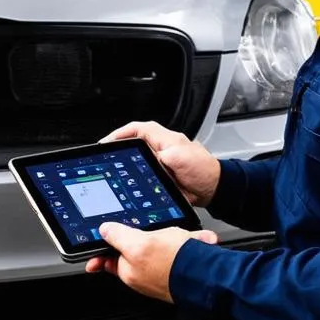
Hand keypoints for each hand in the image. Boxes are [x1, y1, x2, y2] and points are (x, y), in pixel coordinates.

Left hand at [85, 221, 219, 301]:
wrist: (208, 275)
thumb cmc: (173, 265)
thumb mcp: (137, 245)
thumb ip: (117, 237)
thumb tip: (104, 230)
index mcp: (129, 272)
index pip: (109, 258)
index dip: (104, 249)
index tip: (97, 250)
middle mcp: (144, 276)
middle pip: (139, 247)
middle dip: (151, 235)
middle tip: (162, 234)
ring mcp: (164, 273)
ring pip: (165, 244)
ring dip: (175, 237)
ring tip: (184, 237)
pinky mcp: (182, 268)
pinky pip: (184, 248)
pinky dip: (191, 241)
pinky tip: (199, 240)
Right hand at [101, 120, 221, 207]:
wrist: (213, 189)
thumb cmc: (203, 171)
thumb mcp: (181, 158)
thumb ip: (164, 155)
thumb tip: (149, 158)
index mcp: (166, 139)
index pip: (139, 129)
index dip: (121, 133)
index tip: (107, 141)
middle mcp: (162, 148)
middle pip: (134, 143)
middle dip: (119, 148)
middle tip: (106, 155)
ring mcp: (161, 162)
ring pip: (137, 159)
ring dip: (126, 163)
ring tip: (113, 169)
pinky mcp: (162, 176)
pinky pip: (143, 175)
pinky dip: (135, 178)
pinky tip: (129, 184)